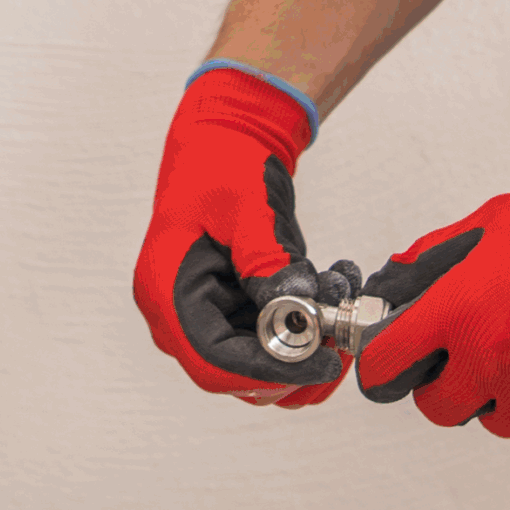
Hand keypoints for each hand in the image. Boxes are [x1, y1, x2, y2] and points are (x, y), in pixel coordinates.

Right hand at [134, 63, 350, 405]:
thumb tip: (297, 310)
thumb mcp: (247, 208)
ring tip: (342, 299)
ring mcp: (208, 315)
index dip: (267, 372)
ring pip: (261, 364)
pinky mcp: (236, 309)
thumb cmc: (223, 162)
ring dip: (309, 344)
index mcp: (166, 291)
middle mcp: (181, 315)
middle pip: (236, 374)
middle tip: (344, 336)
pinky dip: (309, 323)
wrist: (226, 135)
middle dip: (296, 362)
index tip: (320, 363)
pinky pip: (274, 338)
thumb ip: (267, 261)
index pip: (211, 362)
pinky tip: (335, 282)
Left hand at [355, 121, 509, 455]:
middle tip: (477, 357)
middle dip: (452, 386)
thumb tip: (407, 272)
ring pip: (502, 422)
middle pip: (441, 409)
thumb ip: (444, 252)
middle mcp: (493, 366)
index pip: (387, 366)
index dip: (385, 366)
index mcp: (461, 315)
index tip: (392, 365)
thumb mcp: (502, 220)